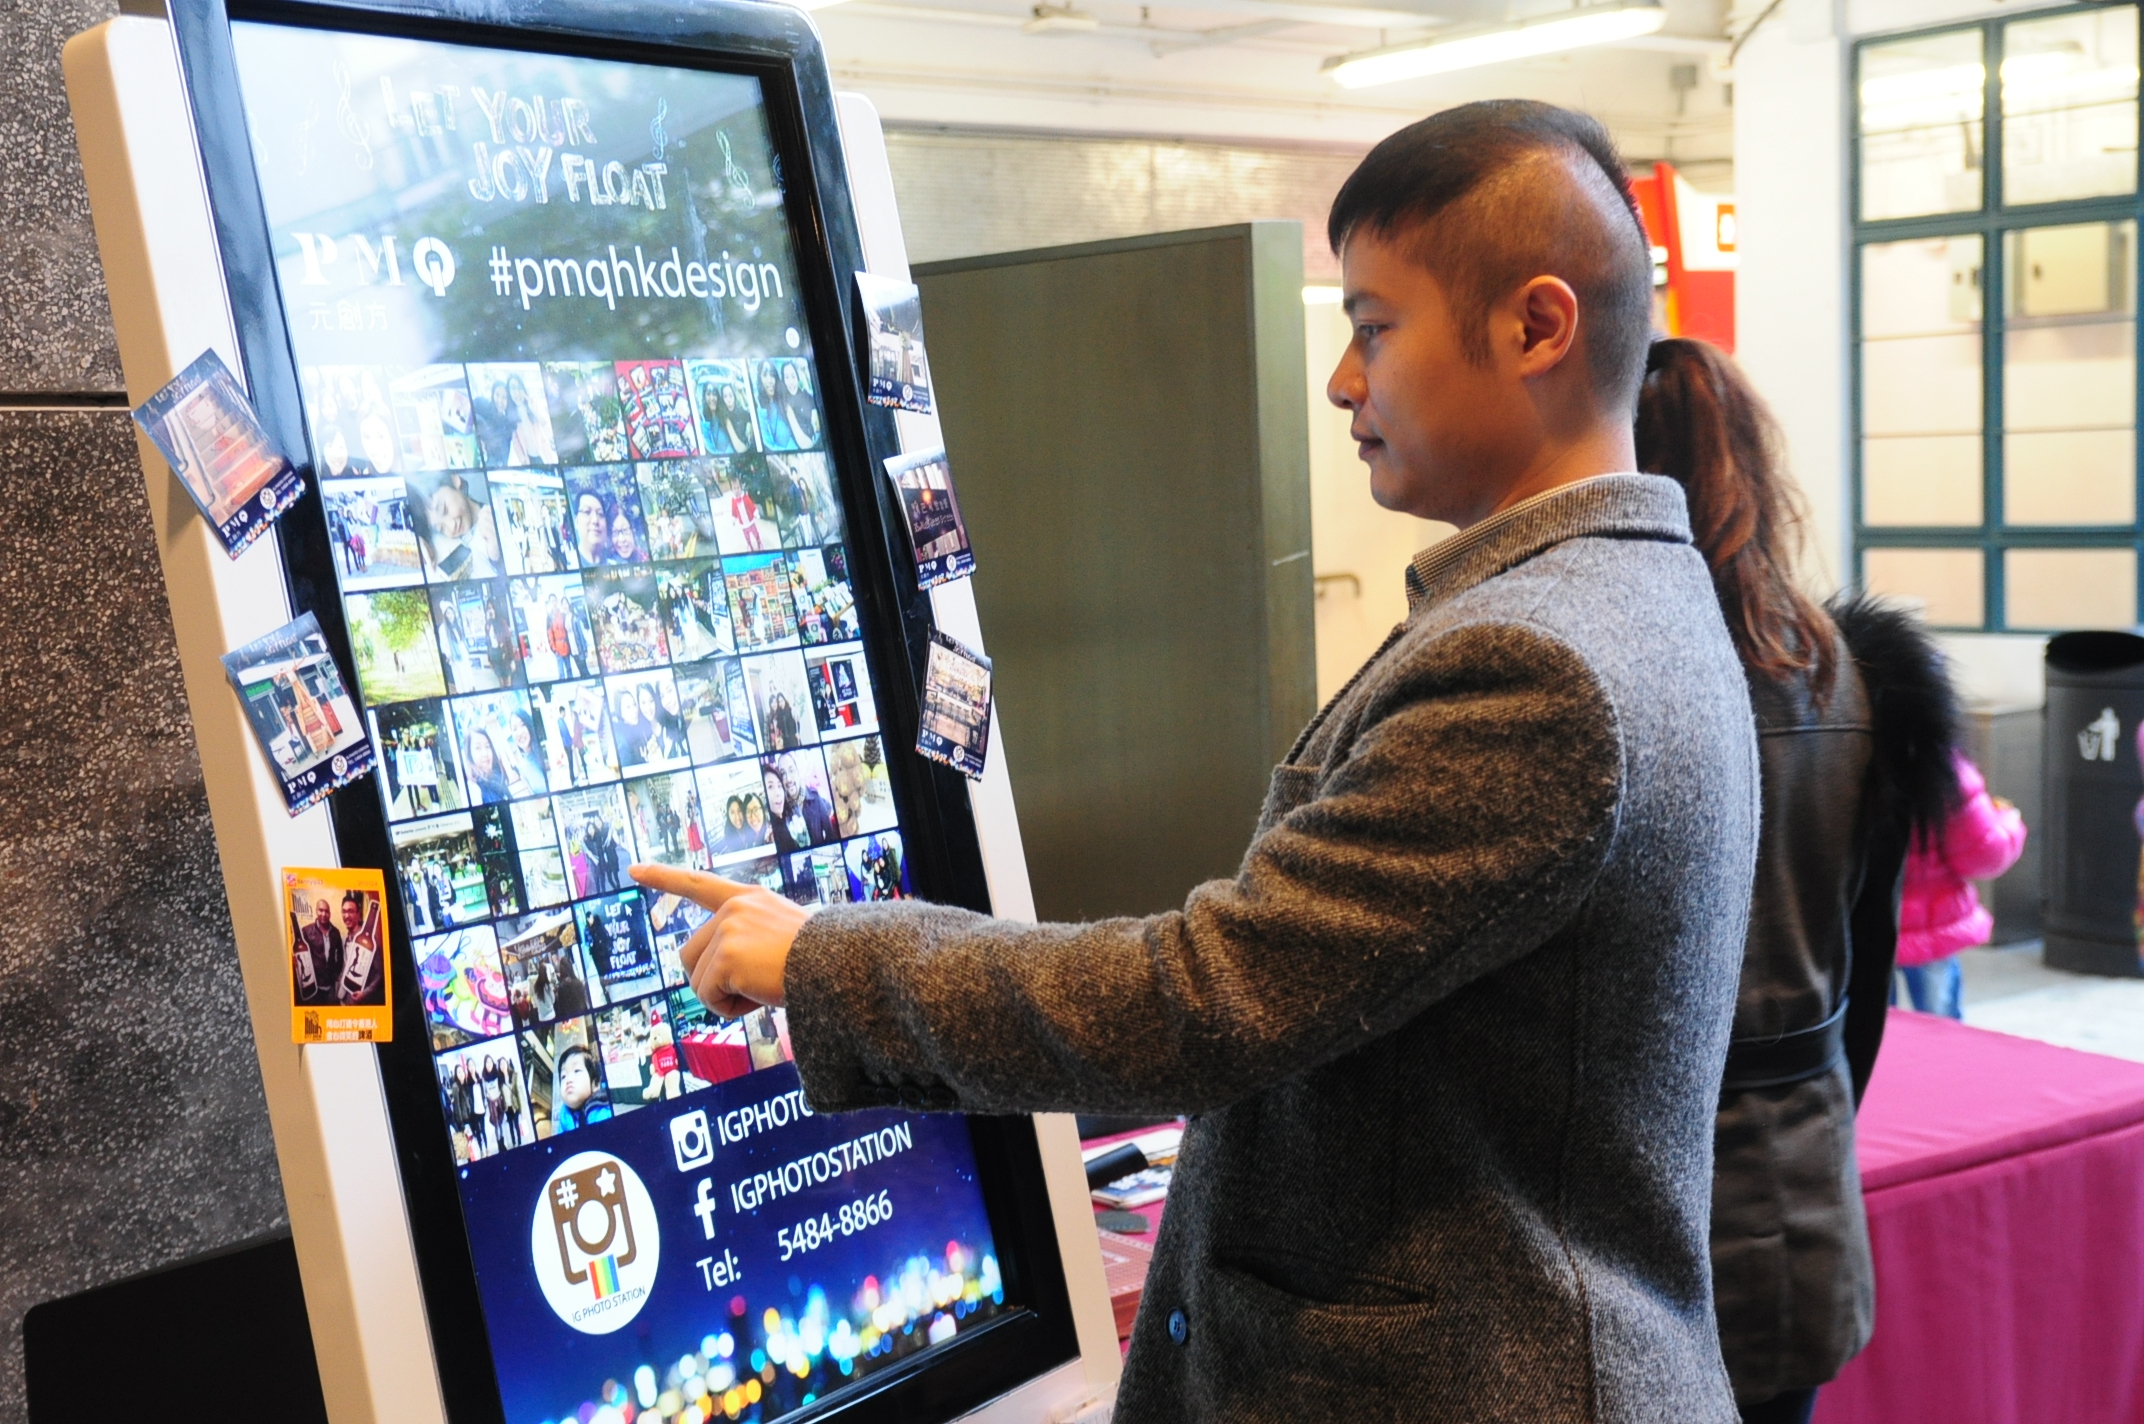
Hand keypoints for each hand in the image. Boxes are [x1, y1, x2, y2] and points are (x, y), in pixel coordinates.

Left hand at [629, 864, 808, 1016]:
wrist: (841, 966)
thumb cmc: (819, 960)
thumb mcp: (780, 936)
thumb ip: (744, 941)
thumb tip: (714, 974)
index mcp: (749, 899)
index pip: (698, 884)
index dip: (663, 877)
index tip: (633, 870)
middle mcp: (735, 908)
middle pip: (690, 955)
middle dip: (712, 979)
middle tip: (753, 986)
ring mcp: (728, 930)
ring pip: (697, 979)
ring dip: (722, 996)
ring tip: (761, 990)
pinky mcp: (726, 956)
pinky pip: (707, 997)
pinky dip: (728, 1009)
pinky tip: (758, 998)